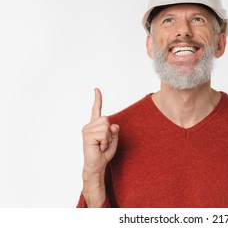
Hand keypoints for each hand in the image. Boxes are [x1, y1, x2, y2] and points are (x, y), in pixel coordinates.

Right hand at [81, 88, 118, 206]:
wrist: (97, 165)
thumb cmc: (104, 153)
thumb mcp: (114, 140)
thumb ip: (114, 131)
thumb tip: (113, 125)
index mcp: (95, 125)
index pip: (96, 109)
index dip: (97, 99)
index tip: (96, 89)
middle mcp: (89, 126)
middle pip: (107, 119)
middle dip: (110, 133)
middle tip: (104, 143)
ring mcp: (87, 130)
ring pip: (106, 126)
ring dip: (108, 138)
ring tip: (101, 145)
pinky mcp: (87, 135)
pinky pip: (104, 133)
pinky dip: (105, 142)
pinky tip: (99, 147)